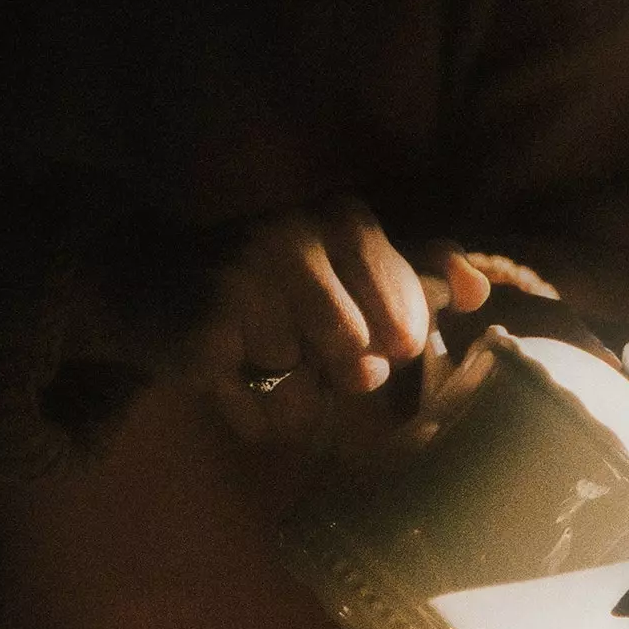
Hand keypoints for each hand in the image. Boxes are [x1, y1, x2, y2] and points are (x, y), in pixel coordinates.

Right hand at [186, 200, 491, 448]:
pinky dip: (248, 408)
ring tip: (255, 350)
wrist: (148, 285)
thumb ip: (417, 272)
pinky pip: (260, 407)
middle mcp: (300, 234)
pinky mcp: (208, 320)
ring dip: (287, 390)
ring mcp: (250, 274)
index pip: (408, 318)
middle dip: (338, 371)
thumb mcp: (345, 268)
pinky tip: (225, 371)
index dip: (392, 342)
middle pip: (365, 360)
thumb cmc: (267, 287)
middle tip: (299, 342)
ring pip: (309, 389)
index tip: (367, 331)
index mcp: (347, 220)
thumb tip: (480, 286)